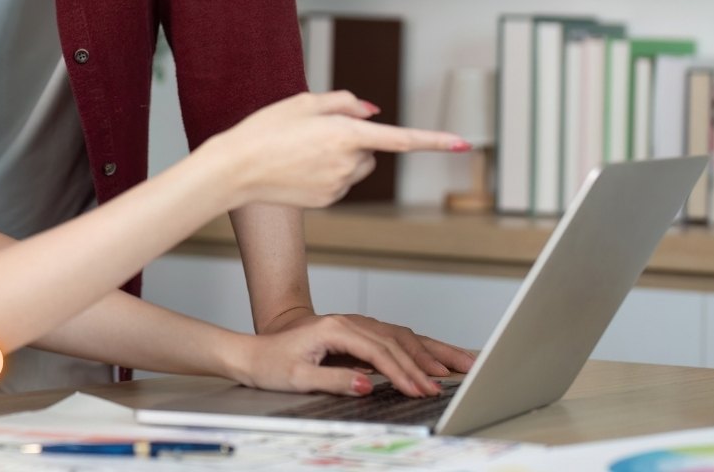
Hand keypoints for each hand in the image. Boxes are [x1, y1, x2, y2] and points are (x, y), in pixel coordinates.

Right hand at [202, 91, 468, 210]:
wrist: (235, 170)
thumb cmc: (265, 129)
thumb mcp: (303, 102)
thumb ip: (343, 103)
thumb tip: (372, 112)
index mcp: (344, 134)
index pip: (401, 138)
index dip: (434, 140)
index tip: (462, 143)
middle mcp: (347, 163)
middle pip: (373, 150)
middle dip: (358, 141)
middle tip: (317, 134)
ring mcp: (338, 186)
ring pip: (358, 167)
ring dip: (343, 157)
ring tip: (303, 152)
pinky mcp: (328, 202)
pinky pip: (341, 183)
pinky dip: (329, 174)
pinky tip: (299, 170)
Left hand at [260, 309, 475, 396]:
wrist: (253, 351)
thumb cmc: (272, 364)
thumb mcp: (298, 376)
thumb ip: (335, 381)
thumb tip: (369, 385)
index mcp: (336, 330)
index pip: (379, 352)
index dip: (402, 373)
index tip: (420, 391)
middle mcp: (350, 323)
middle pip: (398, 341)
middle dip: (427, 363)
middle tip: (453, 381)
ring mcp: (356, 325)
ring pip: (402, 336)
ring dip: (431, 351)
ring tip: (460, 364)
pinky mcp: (358, 334)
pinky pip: (395, 339)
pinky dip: (418, 348)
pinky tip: (434, 358)